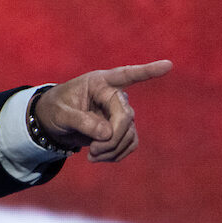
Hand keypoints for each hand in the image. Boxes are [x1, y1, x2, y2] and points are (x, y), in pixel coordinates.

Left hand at [33, 60, 171, 162]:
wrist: (54, 122)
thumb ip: (80, 121)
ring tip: (91, 156)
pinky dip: (116, 154)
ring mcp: (120, 112)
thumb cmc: (55, 110)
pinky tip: (100, 157)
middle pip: (125, 117)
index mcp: (99, 82)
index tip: (167, 65)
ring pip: (129, 133)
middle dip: (111, 139)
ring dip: (112, 150)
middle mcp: (114, 95)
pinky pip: (130, 143)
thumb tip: (107, 134)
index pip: (126, 74)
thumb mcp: (60, 114)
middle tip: (93, 152)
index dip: (147, 71)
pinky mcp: (122, 128)